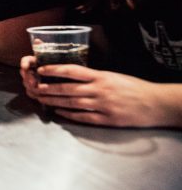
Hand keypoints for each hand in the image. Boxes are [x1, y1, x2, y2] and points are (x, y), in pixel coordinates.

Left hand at [20, 58, 164, 126]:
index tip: (42, 69)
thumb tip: (72, 75)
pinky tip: (58, 112)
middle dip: (49, 88)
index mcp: (101, 76)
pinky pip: (83, 117)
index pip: (73, 71)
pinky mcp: (106, 120)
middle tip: (35, 87)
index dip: (55, 70)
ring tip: (42, 99)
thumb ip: (94, 77)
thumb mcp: (113, 76)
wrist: (154, 104)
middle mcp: (100, 90)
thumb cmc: (133, 87)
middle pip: (68, 89)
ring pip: (72, 103)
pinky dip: (69, 114)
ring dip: (55, 101)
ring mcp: (102, 106)